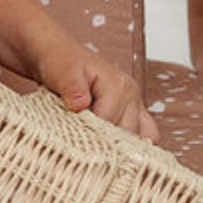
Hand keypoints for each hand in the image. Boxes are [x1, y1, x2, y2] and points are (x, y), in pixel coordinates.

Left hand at [34, 40, 158, 142]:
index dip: (90, 136)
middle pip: (127, 136)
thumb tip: (80, 104)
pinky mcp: (132, 112)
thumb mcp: (62, 72)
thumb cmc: (60, 63)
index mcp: (119, 86)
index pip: (111, 126)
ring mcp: (135, 104)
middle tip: (81, 144)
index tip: (73, 139)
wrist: (58, 55)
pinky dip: (129, 145)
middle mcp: (132, 95)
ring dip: (119, 146)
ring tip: (95, 146)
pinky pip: (143, 135)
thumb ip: (72, 88)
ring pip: (139, 139)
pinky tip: (109, 147)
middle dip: (104, 143)